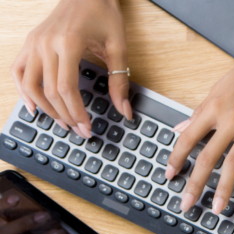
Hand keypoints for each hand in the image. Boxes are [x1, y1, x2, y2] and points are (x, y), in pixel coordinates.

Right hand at [10, 0, 129, 140]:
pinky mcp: (30, 42)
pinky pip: (19, 70)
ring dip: (44, 108)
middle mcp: (46, 43)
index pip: (66, 88)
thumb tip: (125, 111)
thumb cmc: (103, 14)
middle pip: (49, 90)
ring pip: (29, 84)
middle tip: (80, 131)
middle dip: (65, 115)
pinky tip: (33, 106)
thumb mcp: (118, 47)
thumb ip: (120, 80)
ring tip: (62, 122)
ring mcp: (34, 42)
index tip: (87, 128)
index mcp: (68, 43)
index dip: (76, 113)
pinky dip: (23, 90)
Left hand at [166, 48, 233, 215]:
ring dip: (225, 188)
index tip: (170, 175)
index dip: (176, 158)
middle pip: (208, 157)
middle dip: (195, 183)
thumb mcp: (216, 89)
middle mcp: (230, 120)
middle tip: (187, 203)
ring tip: (217, 208)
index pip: (188, 138)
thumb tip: (180, 129)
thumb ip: (198, 113)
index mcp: (213, 108)